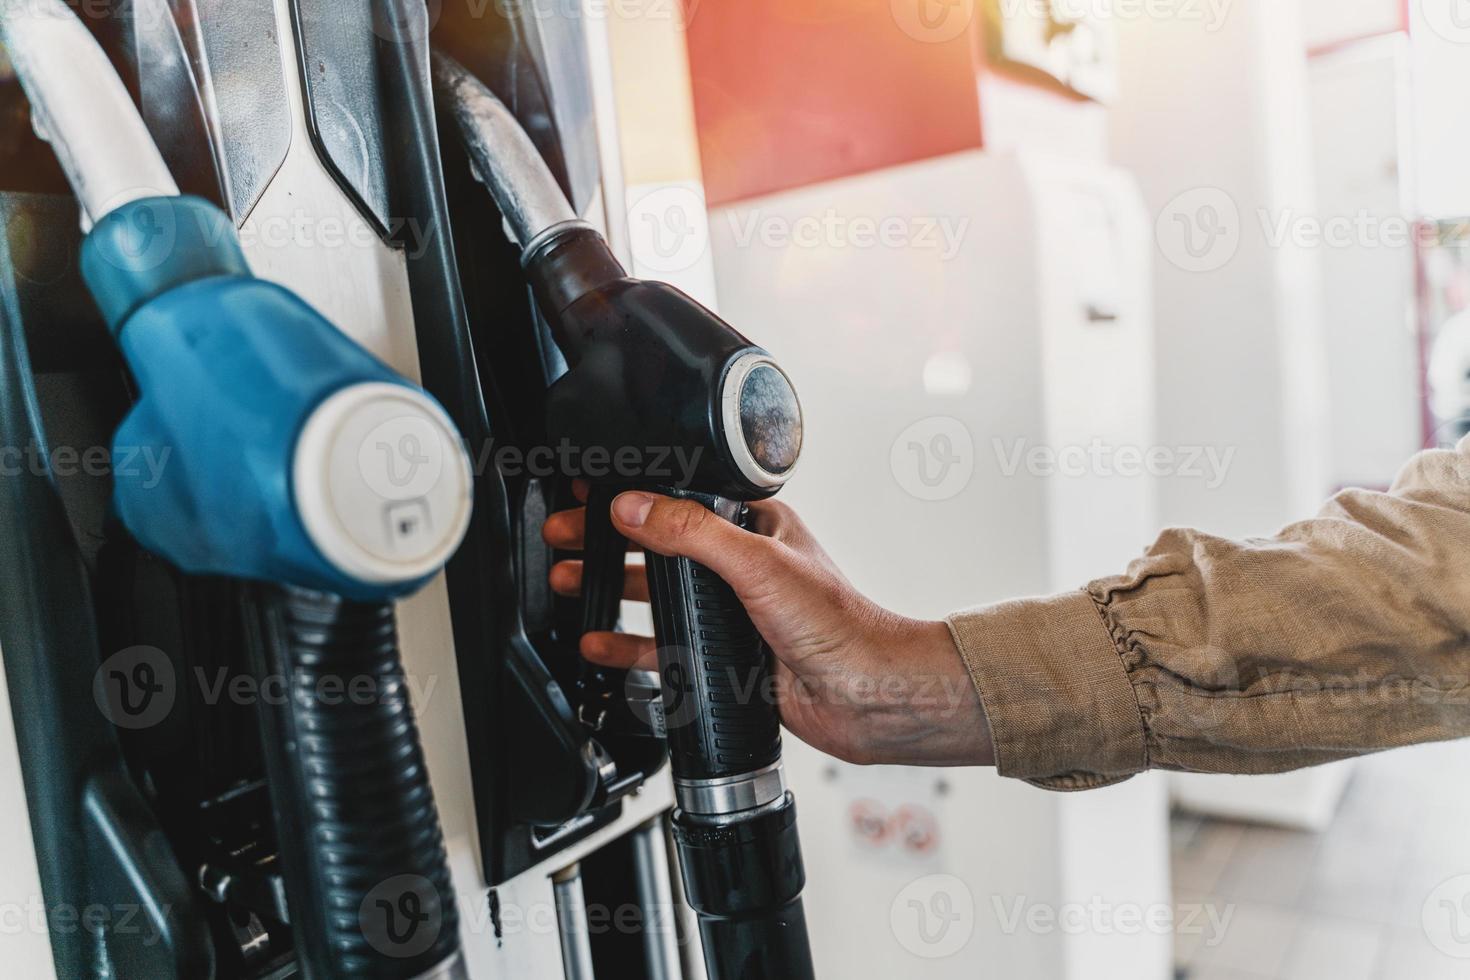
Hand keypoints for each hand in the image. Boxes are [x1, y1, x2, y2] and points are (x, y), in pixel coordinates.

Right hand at [543, 486, 993, 767]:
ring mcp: (731, 612)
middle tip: (561, 537)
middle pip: (657, 544)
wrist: (868, 697)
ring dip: (609, 587)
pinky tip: (601, 642)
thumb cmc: (842, 624)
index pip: (681, 499)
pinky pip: (665, 646)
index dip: (632, 496)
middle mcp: (741, 566)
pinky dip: (629, 643)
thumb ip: (692, 532)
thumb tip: (634, 506)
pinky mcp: (725, 656)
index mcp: (756, 527)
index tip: (588, 493)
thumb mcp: (759, 563)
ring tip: (565, 581)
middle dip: (605, 540)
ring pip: (656, 594)